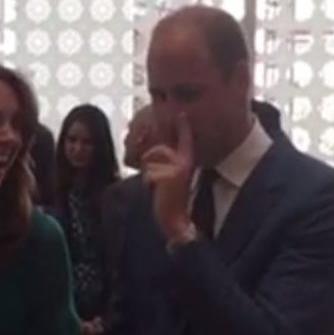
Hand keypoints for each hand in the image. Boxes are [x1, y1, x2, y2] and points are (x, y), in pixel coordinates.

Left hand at [142, 113, 194, 240]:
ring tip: (156, 186)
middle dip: (149, 162)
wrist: (175, 220)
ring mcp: (176, 169)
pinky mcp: (167, 176)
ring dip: (147, 172)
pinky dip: (147, 183)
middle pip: (158, 149)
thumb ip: (167, 164)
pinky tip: (155, 192)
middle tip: (155, 181)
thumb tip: (152, 152)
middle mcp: (184, 162)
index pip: (185, 141)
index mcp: (187, 162)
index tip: (181, 115)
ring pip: (150, 159)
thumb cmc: (171, 199)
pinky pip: (147, 173)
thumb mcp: (173, 178)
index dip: (183, 127)